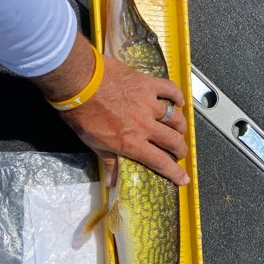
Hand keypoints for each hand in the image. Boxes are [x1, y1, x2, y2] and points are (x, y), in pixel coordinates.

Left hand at [32, 32, 188, 185]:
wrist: (79, 82)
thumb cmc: (82, 112)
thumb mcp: (92, 143)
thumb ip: (108, 161)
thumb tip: (113, 182)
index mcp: (131, 142)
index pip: (160, 162)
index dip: (174, 173)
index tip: (184, 178)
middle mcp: (144, 125)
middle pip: (173, 141)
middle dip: (180, 150)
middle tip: (180, 153)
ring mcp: (148, 103)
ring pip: (175, 118)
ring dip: (180, 126)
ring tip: (180, 130)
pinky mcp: (147, 84)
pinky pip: (169, 90)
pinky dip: (177, 96)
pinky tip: (179, 102)